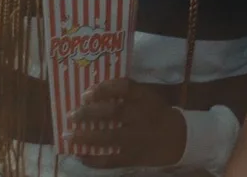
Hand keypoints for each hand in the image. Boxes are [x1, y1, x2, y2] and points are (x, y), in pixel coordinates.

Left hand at [69, 79, 185, 168]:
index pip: (125, 87)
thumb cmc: (157, 114)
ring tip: (67, 135)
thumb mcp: (148, 97)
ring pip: (109, 137)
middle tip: (71, 115)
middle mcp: (142, 116)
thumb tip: (91, 94)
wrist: (179, 139)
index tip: (86, 93)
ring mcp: (137, 138)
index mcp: (146, 98)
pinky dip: (94, 159)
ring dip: (85, 137)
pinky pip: (111, 159)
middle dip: (89, 113)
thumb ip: (126, 93)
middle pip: (113, 112)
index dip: (103, 89)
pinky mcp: (134, 157)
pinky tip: (80, 156)